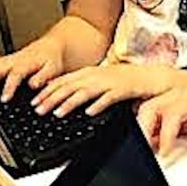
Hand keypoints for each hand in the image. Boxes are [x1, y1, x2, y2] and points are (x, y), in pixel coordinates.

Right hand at [0, 37, 67, 101]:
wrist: (49, 47)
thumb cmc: (51, 60)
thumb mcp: (53, 68)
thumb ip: (44, 77)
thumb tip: (34, 85)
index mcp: (24, 63)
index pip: (14, 74)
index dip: (9, 87)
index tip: (5, 99)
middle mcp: (10, 61)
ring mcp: (2, 62)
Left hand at [31, 63, 174, 115]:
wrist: (152, 78)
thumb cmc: (127, 82)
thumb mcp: (101, 83)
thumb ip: (85, 89)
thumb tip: (65, 100)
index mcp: (90, 73)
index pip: (64, 80)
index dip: (47, 91)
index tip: (34, 101)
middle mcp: (98, 75)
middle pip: (70, 85)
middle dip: (52, 97)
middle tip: (37, 109)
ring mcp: (110, 82)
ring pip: (85, 91)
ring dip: (70, 102)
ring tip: (58, 112)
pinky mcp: (123, 89)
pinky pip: (109, 97)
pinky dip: (98, 104)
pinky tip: (89, 112)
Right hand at [137, 87, 186, 154]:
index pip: (171, 113)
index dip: (166, 134)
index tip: (165, 152)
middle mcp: (177, 95)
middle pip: (150, 108)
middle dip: (144, 130)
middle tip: (146, 151)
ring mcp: (169, 102)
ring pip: (145, 112)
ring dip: (143, 131)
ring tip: (148, 150)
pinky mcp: (166, 111)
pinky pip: (150, 120)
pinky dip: (147, 133)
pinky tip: (152, 147)